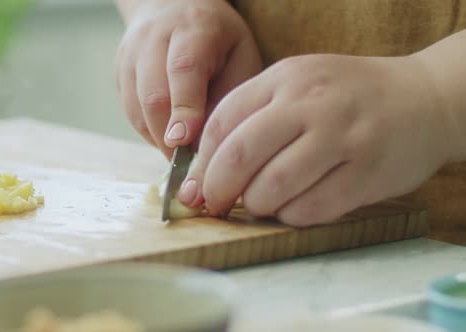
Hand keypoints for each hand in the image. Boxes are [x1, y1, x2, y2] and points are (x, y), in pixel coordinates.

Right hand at [115, 0, 261, 158]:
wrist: (175, 9)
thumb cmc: (218, 41)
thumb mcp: (240, 58)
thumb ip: (228, 97)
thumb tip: (206, 144)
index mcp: (194, 27)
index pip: (184, 70)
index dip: (184, 108)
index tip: (184, 140)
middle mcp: (155, 36)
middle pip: (153, 94)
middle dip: (169, 136)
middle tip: (188, 164)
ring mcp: (130, 54)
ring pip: (136, 108)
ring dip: (158, 138)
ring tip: (181, 151)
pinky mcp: (119, 72)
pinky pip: (130, 112)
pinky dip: (149, 131)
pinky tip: (168, 134)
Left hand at [178, 54, 452, 225]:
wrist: (424, 98)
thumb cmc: (347, 97)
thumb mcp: (298, 85)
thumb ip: (253, 117)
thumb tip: (205, 171)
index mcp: (286, 78)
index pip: (222, 122)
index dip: (201, 162)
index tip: (195, 187)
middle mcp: (312, 104)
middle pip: (240, 156)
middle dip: (217, 190)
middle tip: (215, 204)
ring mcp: (342, 138)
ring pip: (272, 188)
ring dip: (255, 205)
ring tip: (260, 203)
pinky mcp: (367, 173)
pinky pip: (309, 208)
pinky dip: (290, 215)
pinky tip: (292, 207)